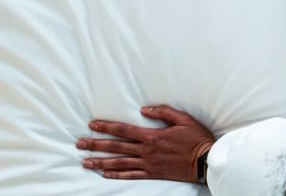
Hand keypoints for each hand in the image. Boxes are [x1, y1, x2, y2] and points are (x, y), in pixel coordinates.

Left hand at [77, 105, 214, 182]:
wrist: (205, 160)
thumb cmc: (197, 139)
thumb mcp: (184, 119)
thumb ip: (163, 112)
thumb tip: (144, 109)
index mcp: (153, 136)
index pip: (124, 130)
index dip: (107, 127)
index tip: (92, 125)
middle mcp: (147, 151)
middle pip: (116, 147)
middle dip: (96, 145)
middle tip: (79, 144)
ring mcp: (149, 164)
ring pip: (120, 163)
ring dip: (101, 162)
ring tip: (86, 162)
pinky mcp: (153, 174)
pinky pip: (131, 175)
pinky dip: (117, 175)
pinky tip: (105, 174)